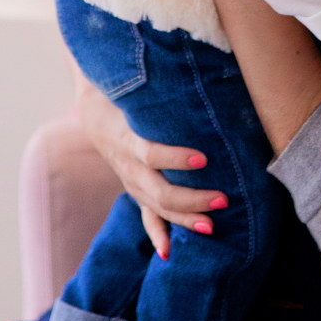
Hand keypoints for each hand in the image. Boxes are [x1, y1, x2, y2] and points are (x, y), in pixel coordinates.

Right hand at [74, 73, 226, 259]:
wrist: (96, 110)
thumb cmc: (127, 93)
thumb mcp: (137, 87)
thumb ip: (165, 84)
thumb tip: (204, 65)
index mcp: (127, 137)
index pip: (150, 153)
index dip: (174, 158)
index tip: (203, 159)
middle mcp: (127, 165)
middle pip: (158, 190)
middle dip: (191, 198)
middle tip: (224, 198)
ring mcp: (132, 182)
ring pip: (157, 208)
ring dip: (184, 219)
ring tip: (213, 227)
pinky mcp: (136, 191)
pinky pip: (147, 218)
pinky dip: (158, 236)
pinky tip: (170, 255)